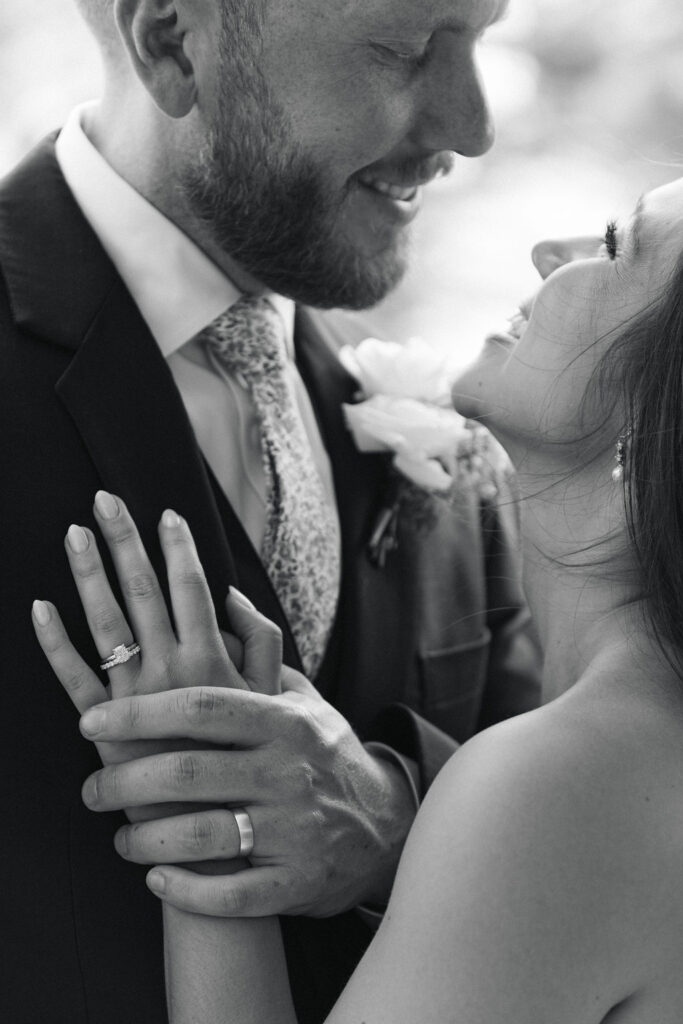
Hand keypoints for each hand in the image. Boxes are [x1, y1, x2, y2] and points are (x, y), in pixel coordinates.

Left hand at [32, 490, 281, 823]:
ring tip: (73, 535)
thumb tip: (234, 599)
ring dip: (87, 576)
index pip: (194, 590)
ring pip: (107, 625)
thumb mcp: (283, 704)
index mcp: (218, 664)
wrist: (233, 846)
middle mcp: (175, 674)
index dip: (179, 550)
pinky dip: (54, 645)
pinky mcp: (108, 737)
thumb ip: (263, 648)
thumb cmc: (264, 771)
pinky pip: (75, 682)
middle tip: (105, 501)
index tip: (165, 515)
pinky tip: (39, 610)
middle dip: (125, 542)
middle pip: (144, 593)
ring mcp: (137, 703)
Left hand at [76, 663, 417, 917]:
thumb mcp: (305, 698)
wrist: (388, 825)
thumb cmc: (327, 754)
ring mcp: (295, 831)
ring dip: (146, 842)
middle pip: (189, 772)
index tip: (92, 719)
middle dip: (126, 783)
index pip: (202, 710)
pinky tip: (158, 880)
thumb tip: (223, 595)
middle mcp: (289, 772)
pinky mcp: (297, 883)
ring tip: (121, 840)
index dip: (140, 713)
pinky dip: (185, 891)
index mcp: (284, 722)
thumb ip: (260, 650)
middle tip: (92, 791)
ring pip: (202, 837)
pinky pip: (230, 897)